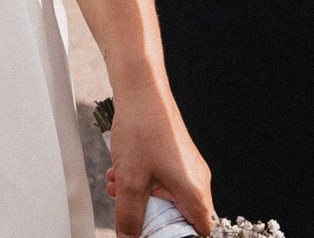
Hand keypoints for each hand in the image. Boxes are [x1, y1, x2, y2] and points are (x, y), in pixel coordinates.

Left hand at [105, 85, 214, 237]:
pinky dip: (141, 181)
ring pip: (165, 196)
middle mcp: (197, 180)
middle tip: (126, 211)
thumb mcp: (130, 182)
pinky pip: (161, 179)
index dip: (176, 236)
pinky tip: (118, 173)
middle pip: (178, 216)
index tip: (152, 233)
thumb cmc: (142, 130)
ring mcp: (187, 167)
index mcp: (194, 192)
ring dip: (139, 197)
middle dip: (148, 216)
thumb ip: (129, 217)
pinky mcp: (176, 155)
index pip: (198, 231)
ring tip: (115, 188)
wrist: (141, 89)